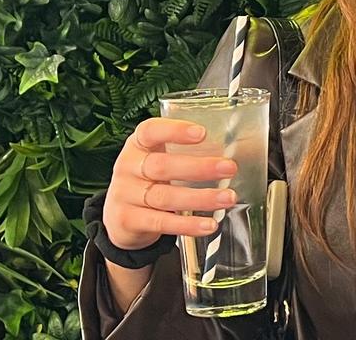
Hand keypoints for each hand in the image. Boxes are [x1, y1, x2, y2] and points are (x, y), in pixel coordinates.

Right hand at [103, 118, 237, 249]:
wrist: (119, 216)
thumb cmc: (149, 180)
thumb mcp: (159, 159)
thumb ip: (186, 152)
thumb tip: (235, 149)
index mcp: (138, 146)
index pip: (150, 131)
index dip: (175, 130)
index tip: (202, 133)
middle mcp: (128, 167)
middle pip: (162, 166)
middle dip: (200, 168)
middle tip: (229, 168)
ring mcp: (125, 195)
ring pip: (166, 197)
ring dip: (201, 198)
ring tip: (228, 198)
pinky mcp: (129, 220)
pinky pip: (162, 222)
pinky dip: (188, 225)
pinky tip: (208, 224)